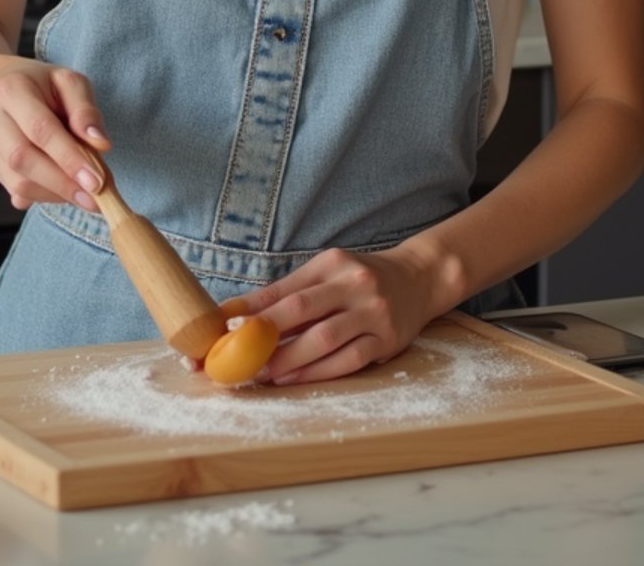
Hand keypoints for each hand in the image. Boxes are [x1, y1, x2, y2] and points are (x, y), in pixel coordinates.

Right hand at [0, 59, 110, 211]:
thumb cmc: (41, 84)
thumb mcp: (69, 82)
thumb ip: (85, 110)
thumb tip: (100, 144)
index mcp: (10, 90)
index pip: (40, 129)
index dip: (69, 157)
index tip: (96, 181)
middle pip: (23, 159)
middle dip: (63, 183)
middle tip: (96, 197)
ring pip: (17, 182)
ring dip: (55, 194)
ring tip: (85, 194)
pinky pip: (15, 190)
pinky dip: (44, 196)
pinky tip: (64, 189)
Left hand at [222, 238, 463, 384]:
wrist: (420, 278)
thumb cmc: (361, 278)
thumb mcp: (328, 272)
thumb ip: (290, 291)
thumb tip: (241, 315)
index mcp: (332, 263)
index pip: (284, 287)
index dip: (251, 308)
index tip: (222, 327)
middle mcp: (353, 283)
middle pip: (301, 309)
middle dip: (264, 335)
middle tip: (236, 356)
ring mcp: (373, 311)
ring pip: (323, 339)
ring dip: (288, 360)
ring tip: (261, 374)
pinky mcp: (387, 339)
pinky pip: (348, 359)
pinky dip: (317, 372)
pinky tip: (295, 379)